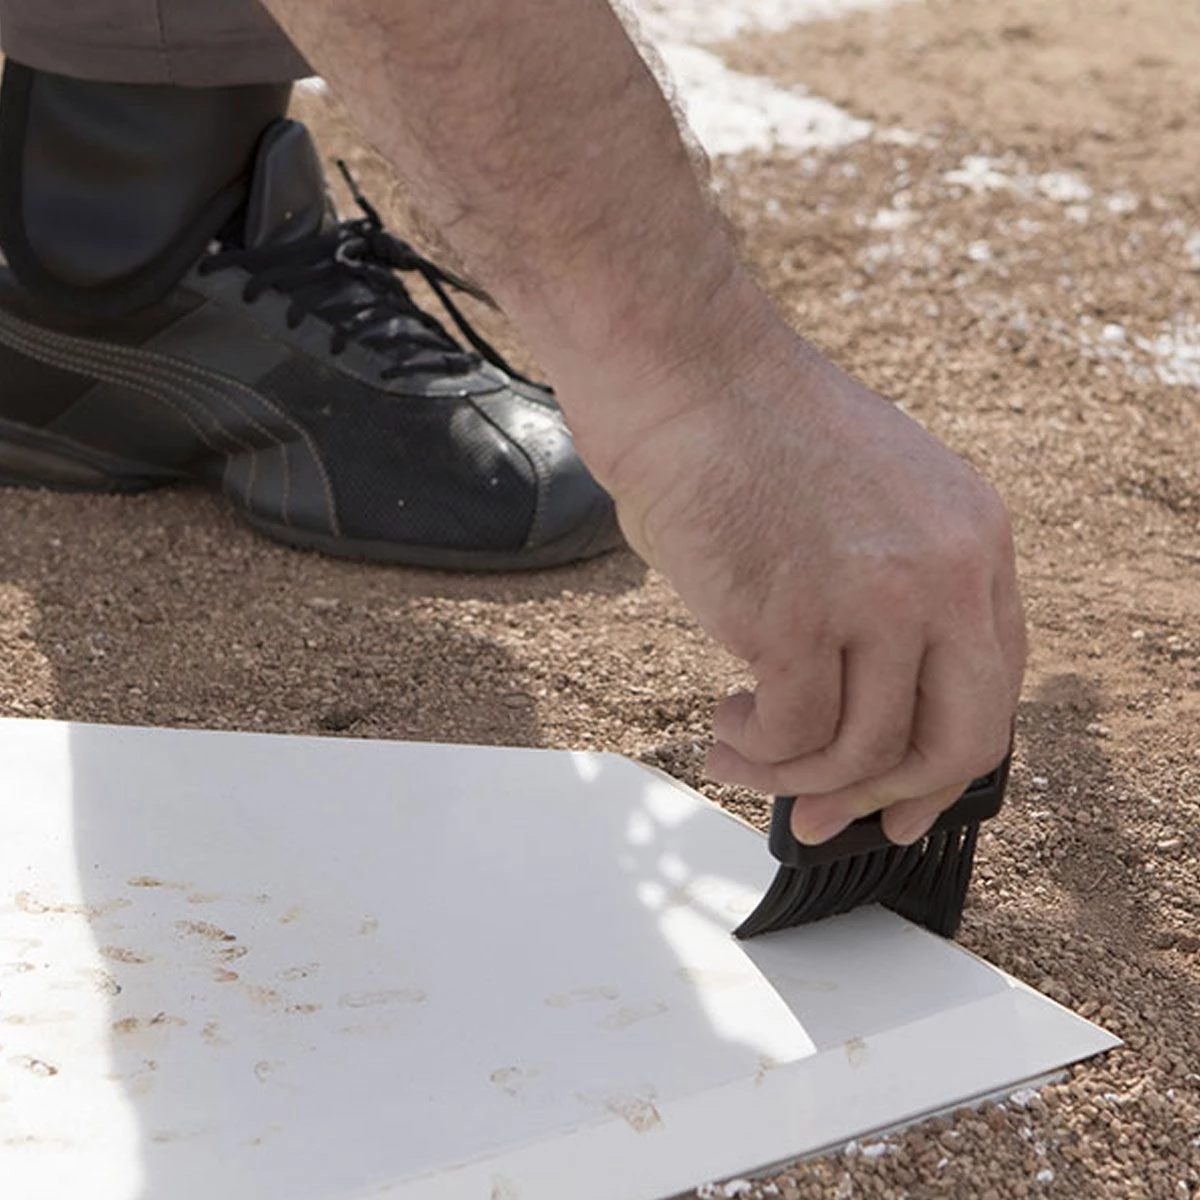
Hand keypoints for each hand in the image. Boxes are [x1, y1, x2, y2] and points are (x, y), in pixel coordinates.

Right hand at [600, 303, 1024, 846]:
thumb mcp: (864, 506)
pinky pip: (794, 737)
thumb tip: (852, 704)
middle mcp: (944, 570)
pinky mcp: (797, 617)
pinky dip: (755, 752)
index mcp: (970, 537)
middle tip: (834, 817)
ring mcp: (877, 596)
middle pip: (961, 736)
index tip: (900, 800)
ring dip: (797, 779)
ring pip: (866, 751)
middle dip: (891, 794)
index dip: (946, 759)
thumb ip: (886, 597)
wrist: (680, 372)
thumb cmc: (745, 434)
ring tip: (742, 754)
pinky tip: (724, 725)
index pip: (993, 684)